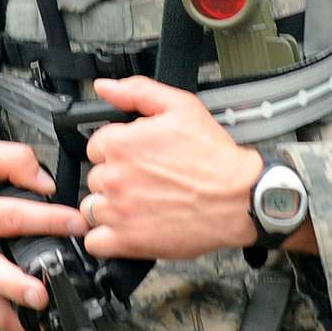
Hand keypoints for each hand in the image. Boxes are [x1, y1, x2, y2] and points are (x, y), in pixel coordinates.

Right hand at [0, 139, 86, 330]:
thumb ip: (11, 160)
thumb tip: (46, 182)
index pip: (12, 216)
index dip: (49, 220)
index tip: (77, 225)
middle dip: (20, 288)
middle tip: (44, 295)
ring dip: (20, 322)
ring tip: (48, 327)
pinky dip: (10, 320)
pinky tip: (33, 320)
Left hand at [80, 77, 263, 260]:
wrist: (239, 198)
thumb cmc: (214, 157)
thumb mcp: (181, 106)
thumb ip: (137, 92)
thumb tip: (106, 87)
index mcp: (121, 144)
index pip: (96, 146)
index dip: (117, 150)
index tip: (136, 157)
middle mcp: (114, 177)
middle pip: (95, 177)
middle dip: (116, 178)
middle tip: (144, 181)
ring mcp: (118, 211)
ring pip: (92, 208)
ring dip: (109, 207)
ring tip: (138, 205)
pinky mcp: (127, 241)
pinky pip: (94, 242)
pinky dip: (105, 238)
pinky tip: (126, 228)